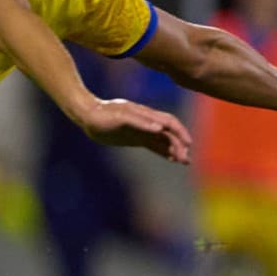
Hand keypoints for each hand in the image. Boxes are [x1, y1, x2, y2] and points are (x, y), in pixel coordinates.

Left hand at [75, 98, 192, 163]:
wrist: (89, 115)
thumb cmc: (104, 114)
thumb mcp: (121, 117)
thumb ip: (140, 122)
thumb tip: (159, 128)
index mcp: (147, 114)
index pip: (170, 123)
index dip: (180, 132)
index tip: (188, 144)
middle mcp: (147, 122)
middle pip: (169, 134)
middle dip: (179, 145)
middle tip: (185, 160)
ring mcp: (142, 130)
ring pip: (163, 140)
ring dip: (174, 149)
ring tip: (184, 161)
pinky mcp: (135, 138)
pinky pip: (153, 145)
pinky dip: (163, 151)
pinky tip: (170, 158)